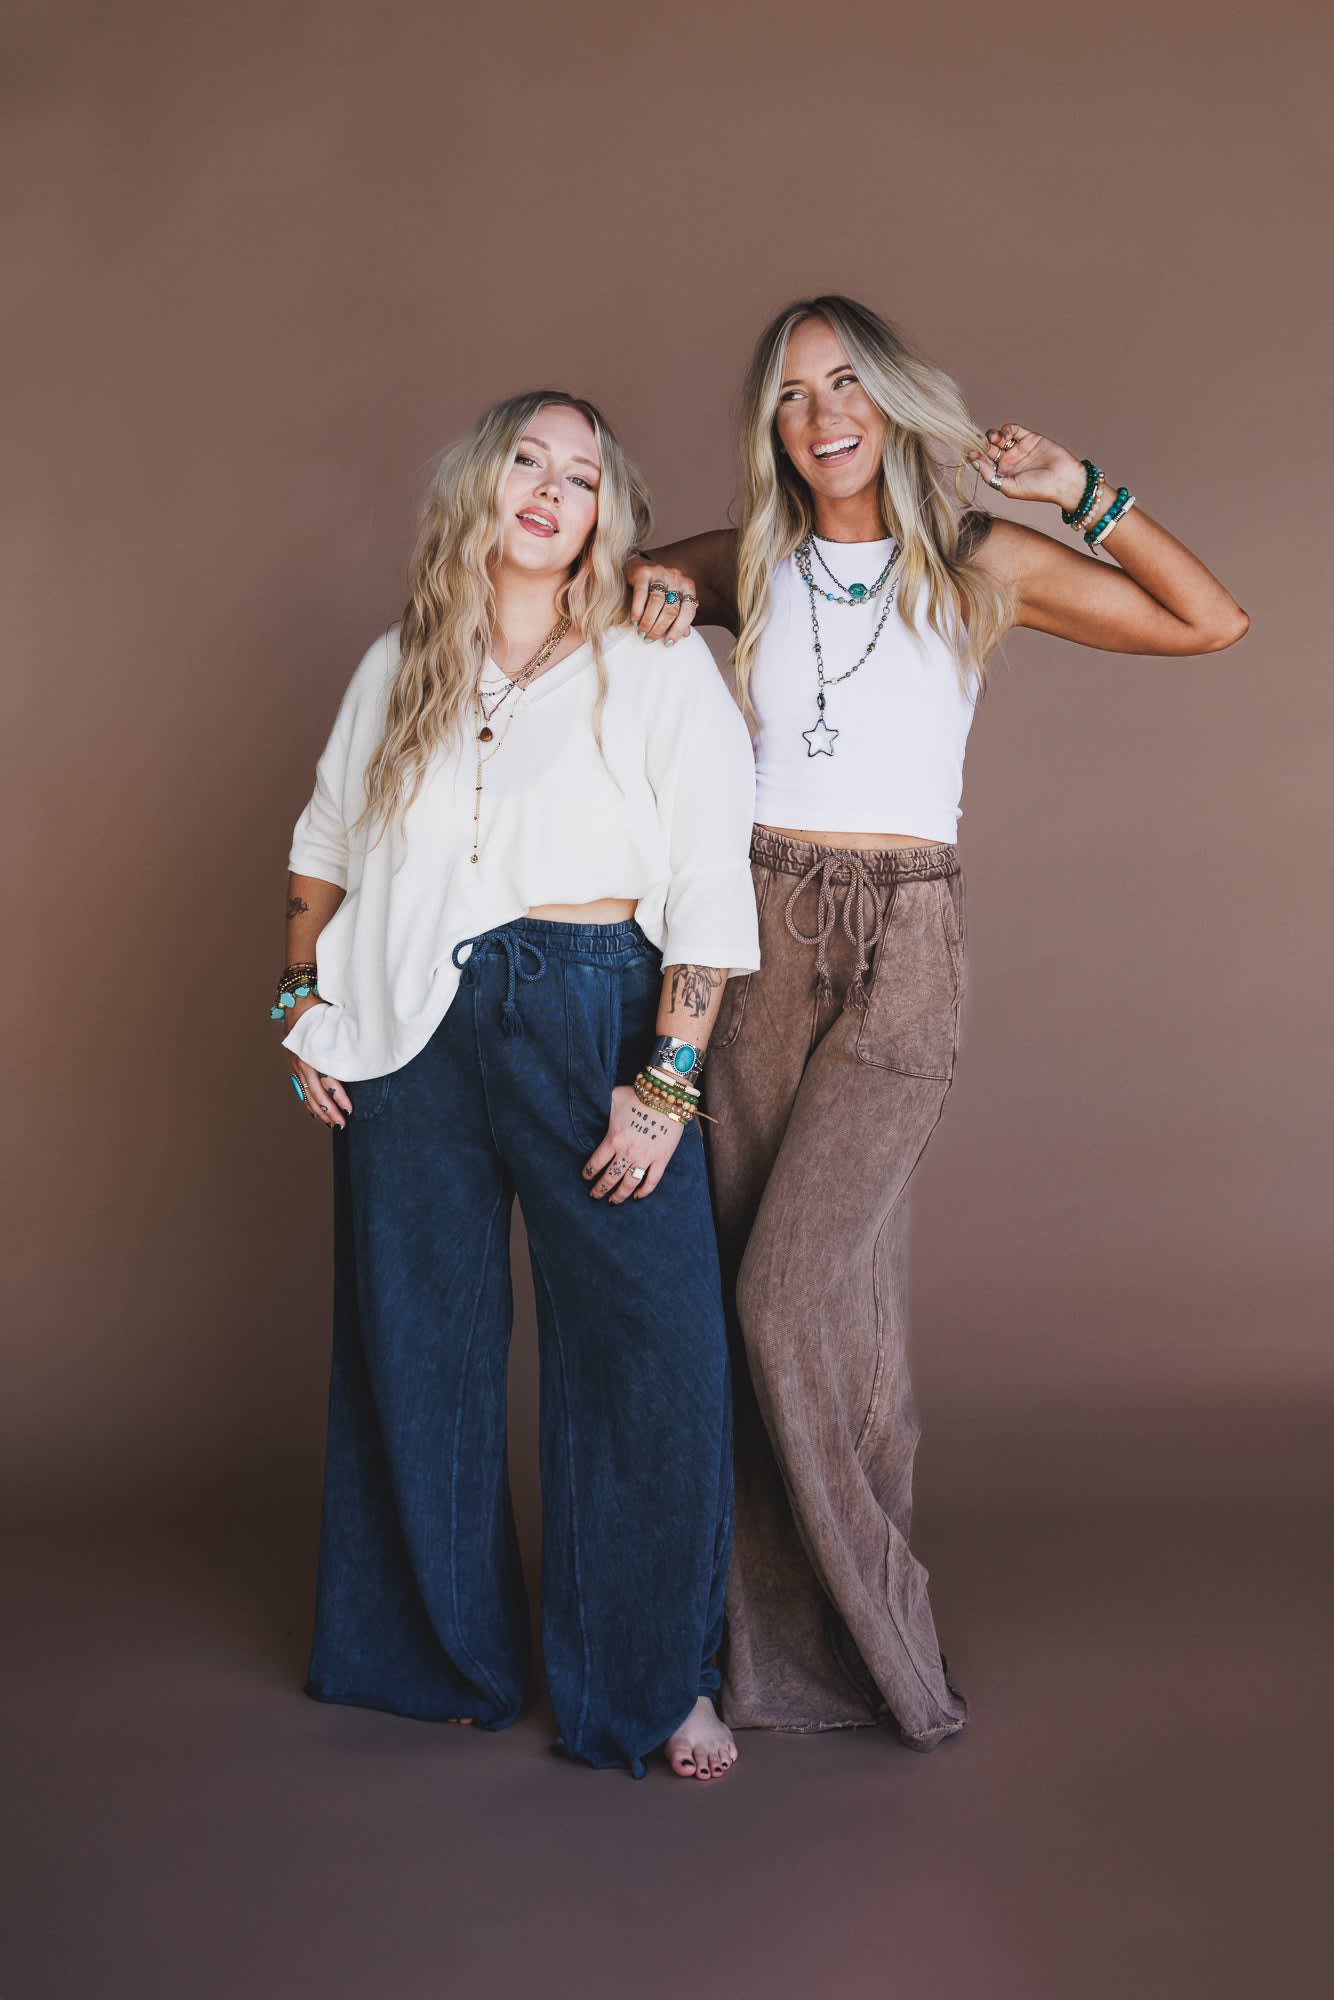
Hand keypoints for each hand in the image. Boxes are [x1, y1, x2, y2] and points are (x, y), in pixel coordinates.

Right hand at [282, 996, 351, 1130]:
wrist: (295, 999)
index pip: (326, 1080)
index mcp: (312, 1053)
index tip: (349, 1108)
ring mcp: (297, 1065)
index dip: (338, 1096)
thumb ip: (346, 1038)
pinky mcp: (296, 1066)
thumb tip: (367, 1051)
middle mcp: (302, 1062)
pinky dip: (310, 1103)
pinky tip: (317, 1113)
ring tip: (331, 1123)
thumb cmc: (318, 1008)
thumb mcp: (333, 1022)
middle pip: (315, 1093)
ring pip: (307, 1094)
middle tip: (342, 1124)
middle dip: (329, 1111)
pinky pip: (302, 1089)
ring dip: (320, 1110)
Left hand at [583, 1084, 684, 1202]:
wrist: (666, 1096)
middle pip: (610, 1178)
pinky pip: (652, 1180)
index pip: (596, 1163)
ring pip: (629, 1184)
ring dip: (620, 1195)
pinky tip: (638, 1196)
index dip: (589, 1173)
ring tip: (613, 1201)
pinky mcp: (661, 1159)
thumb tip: (590, 1103)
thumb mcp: (613, 1097)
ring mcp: (645, 1158)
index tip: (585, 1177)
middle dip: (600, 1189)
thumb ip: (601, 1104)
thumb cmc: (638, 1095)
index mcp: (613, 1139)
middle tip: (595, 1195)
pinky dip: (645, 1191)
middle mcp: (627, 1152)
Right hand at [627, 558, 699, 645]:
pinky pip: (641, 594)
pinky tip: (635, 620)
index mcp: (687, 586)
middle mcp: (676, 578)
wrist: (636, 567)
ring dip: (648, 622)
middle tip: (650, 639)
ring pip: (657, 603)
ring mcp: (660, 573)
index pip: (688, 611)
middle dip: (660, 628)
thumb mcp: (669, 601)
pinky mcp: (643, 572)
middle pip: (671, 610)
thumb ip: (678, 616)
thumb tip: (686, 635)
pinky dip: (638, 610)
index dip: (679, 630)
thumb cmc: (655, 589)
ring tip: (642, 633)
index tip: (668, 643)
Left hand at [968, 425, 1089, 513]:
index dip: (976, 456)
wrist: (1064, 480)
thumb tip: (975, 462)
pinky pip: (1013, 429)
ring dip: (993, 435)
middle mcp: (1008, 461)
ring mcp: (1018, 449)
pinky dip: (1007, 429)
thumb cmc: (1038, 489)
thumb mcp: (1009, 488)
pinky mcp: (1029, 437)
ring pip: (998, 437)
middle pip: (988, 448)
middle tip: (983, 443)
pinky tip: (1008, 436)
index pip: (983, 463)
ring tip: (996, 440)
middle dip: (982, 444)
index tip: (971, 453)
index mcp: (1002, 475)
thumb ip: (991, 476)